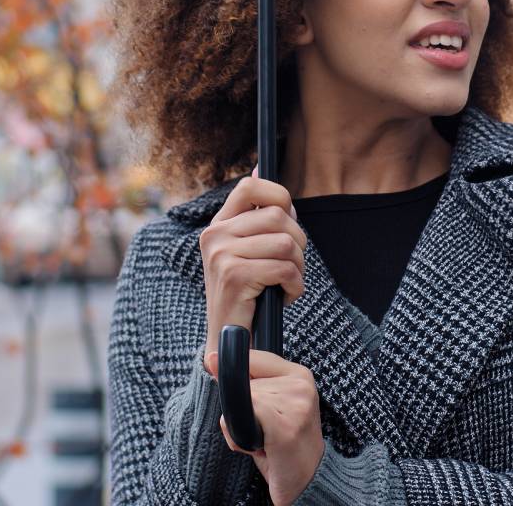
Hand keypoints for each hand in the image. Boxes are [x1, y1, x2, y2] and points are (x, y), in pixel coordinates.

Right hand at [199, 163, 305, 357]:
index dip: (279, 197)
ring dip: (298, 268)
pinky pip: (285, 268)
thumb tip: (260, 167)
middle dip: (298, 243)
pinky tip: (284, 298)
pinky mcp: (234, 276)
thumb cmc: (247, 297)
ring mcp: (221, 255)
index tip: (287, 221)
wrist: (228, 344)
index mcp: (218, 226)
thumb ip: (256, 215)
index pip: (251, 188)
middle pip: (280, 216)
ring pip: (287, 242)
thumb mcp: (249, 250)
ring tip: (285, 284)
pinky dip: (295, 286)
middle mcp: (214, 236)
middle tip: (290, 267)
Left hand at [205, 348, 324, 505]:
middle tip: (262, 431)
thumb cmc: (283, 444)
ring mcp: (296, 404)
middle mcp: (301, 385)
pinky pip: (244, 415)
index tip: (247, 405)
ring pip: (241, 400)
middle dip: (241, 410)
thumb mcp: (268, 405)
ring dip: (239, 427)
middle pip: (244, 382)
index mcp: (300, 374)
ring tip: (262, 441)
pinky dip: (240, 437)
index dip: (238, 380)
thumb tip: (210, 358)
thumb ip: (244, 381)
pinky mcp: (286, 426)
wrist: (307, 480)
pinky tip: (261, 448)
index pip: (253, 357)